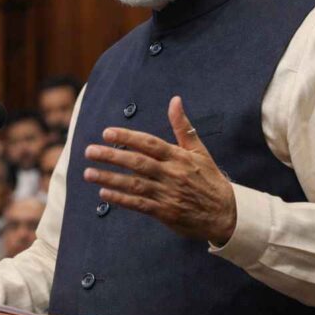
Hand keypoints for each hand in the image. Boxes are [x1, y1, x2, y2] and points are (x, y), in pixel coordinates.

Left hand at [83, 96, 236, 245]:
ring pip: (134, 184)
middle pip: (137, 163)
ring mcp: (168, 194)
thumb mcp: (199, 151)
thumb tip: (175, 100)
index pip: (149, 143)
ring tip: (89, 173)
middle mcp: (172, 174)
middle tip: (89, 151)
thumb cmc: (209, 179)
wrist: (225, 214)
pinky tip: (104, 192)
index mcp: (179, 157)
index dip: (127, 137)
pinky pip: (139, 204)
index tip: (107, 133)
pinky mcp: (165, 212)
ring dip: (110, 178)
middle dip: (111, 156)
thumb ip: (183, 127)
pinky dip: (121, 198)